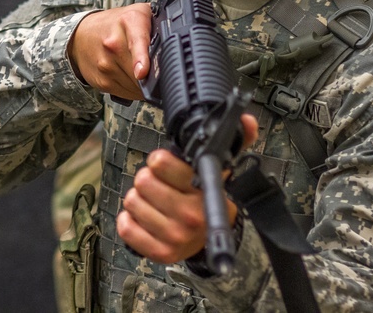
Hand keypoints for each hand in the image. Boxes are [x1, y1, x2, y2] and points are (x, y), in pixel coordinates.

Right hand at [67, 4, 151, 101]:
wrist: (80, 35)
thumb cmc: (115, 24)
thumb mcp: (139, 13)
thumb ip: (160, 23)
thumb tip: (177, 43)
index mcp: (129, 22)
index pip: (136, 41)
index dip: (141, 59)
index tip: (142, 72)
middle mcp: (113, 43)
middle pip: (141, 72)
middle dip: (154, 74)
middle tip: (156, 67)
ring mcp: (105, 64)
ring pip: (135, 86)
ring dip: (143, 84)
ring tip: (140, 70)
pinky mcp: (101, 81)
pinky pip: (125, 93)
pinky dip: (132, 89)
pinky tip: (129, 76)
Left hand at [115, 114, 259, 263]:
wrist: (209, 242)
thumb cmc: (205, 200)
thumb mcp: (221, 172)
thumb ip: (235, 142)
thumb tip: (246, 120)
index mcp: (204, 192)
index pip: (162, 163)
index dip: (159, 160)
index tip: (163, 163)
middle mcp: (191, 216)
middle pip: (142, 180)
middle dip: (148, 178)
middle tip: (159, 184)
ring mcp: (175, 237)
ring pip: (131, 201)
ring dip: (139, 198)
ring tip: (154, 201)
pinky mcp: (159, 252)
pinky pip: (125, 227)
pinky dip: (129, 220)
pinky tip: (144, 217)